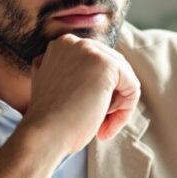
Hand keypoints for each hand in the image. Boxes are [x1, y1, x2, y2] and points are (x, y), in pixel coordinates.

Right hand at [18, 34, 140, 159]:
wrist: (43, 135)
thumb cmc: (49, 121)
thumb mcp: (55, 86)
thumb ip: (71, 73)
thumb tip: (93, 77)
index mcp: (60, 46)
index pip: (96, 65)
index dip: (99, 92)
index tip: (89, 115)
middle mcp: (74, 42)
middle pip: (112, 68)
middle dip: (111, 98)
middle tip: (99, 124)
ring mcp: (90, 51)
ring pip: (123, 77)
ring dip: (118, 105)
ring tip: (101, 126)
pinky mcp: (106, 65)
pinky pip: (132, 86)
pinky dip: (126, 110)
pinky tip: (106, 126)